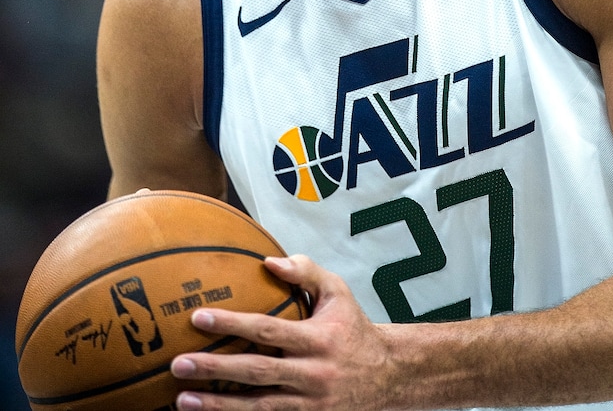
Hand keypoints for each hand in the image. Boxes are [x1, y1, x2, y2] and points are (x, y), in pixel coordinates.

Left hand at [171, 254, 395, 409]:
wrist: (387, 376)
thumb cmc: (353, 327)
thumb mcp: (337, 292)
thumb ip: (305, 271)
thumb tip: (268, 261)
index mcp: (317, 338)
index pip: (268, 330)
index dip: (232, 324)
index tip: (199, 318)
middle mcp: (311, 374)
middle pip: (256, 372)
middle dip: (215, 370)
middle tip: (179, 364)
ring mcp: (308, 404)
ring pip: (257, 407)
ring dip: (217, 406)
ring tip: (182, 400)